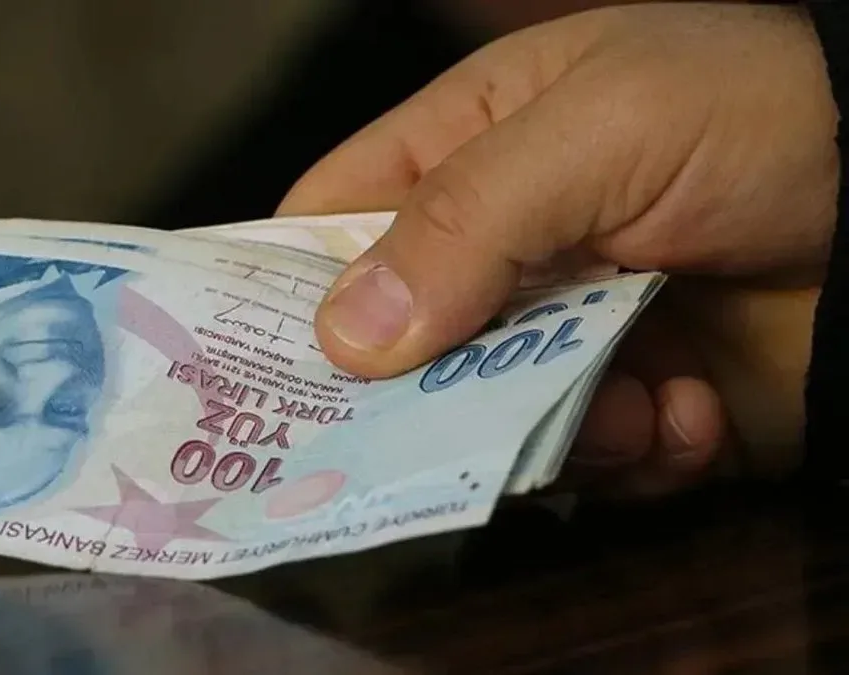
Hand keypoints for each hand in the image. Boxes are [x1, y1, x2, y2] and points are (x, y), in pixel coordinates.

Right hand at [280, 3, 837, 495]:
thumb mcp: (598, 129)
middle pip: (395, 346)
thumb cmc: (754, 113)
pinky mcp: (633, 403)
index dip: (287, 287)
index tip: (264, 361)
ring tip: (629, 400)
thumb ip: (465, 221)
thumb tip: (346, 337)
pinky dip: (637, 454)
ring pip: (484, 420)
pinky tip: (691, 410)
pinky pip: (588, 464)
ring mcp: (565, 334)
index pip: (332, 220)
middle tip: (431, 424)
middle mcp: (502, 254)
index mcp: (467, 155)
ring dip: (548, 429)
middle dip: (416, 392)